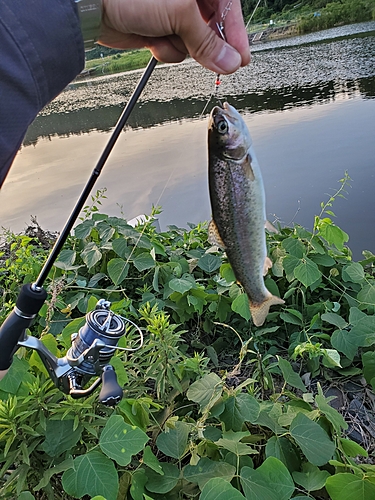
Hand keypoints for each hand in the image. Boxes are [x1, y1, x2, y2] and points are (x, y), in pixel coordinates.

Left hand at [100, 0, 249, 73]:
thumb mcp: (180, 13)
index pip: (227, 6)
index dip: (236, 33)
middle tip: (213, 61)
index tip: (241, 57)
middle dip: (206, 45)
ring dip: (181, 47)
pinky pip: (175, 49)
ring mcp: (171, 14)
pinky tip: (152, 41)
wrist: (91, 7)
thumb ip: (207, 40)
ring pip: (193, 42)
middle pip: (211, 28)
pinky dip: (166, 50)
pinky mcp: (158, 29)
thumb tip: (229, 61)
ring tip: (164, 36)